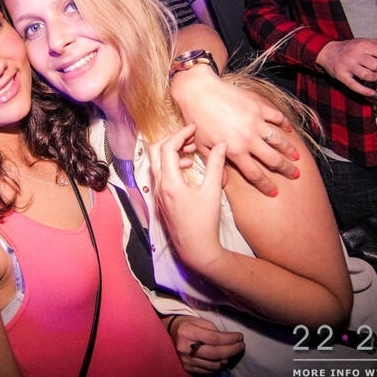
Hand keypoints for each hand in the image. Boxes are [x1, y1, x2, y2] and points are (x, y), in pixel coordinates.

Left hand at [149, 124, 226, 268]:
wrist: (195, 249)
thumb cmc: (204, 222)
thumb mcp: (213, 191)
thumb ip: (216, 165)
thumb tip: (221, 145)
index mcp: (169, 182)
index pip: (168, 147)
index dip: (180, 134)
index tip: (193, 128)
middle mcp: (159, 186)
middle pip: (156, 151)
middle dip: (171, 139)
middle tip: (189, 136)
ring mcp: (158, 193)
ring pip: (157, 162)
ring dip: (171, 151)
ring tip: (191, 149)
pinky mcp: (161, 199)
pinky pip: (161, 173)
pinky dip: (171, 164)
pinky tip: (187, 166)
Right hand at [167, 315, 244, 374]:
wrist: (170, 332)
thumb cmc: (187, 324)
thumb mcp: (199, 321)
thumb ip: (213, 330)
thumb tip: (228, 341)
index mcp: (188, 332)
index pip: (214, 338)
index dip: (230, 339)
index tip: (240, 337)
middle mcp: (185, 347)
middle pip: (215, 353)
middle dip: (232, 350)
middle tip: (241, 346)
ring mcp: (186, 360)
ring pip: (213, 364)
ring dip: (226, 359)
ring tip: (231, 352)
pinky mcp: (187, 368)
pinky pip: (208, 371)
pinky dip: (217, 366)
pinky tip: (221, 359)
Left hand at [170, 66, 299, 196]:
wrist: (198, 92)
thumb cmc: (197, 119)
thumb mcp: (202, 146)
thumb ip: (215, 165)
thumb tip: (223, 184)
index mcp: (235, 151)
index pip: (255, 174)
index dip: (266, 185)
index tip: (274, 191)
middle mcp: (249, 139)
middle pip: (273, 160)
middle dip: (286, 170)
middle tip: (295, 175)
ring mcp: (256, 122)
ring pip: (279, 140)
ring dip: (290, 149)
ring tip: (297, 157)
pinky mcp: (258, 106)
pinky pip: (276, 117)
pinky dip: (285, 124)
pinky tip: (288, 129)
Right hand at [315, 38, 376, 96]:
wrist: (327, 52)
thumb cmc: (348, 47)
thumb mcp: (363, 41)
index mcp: (363, 45)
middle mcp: (355, 55)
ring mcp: (348, 66)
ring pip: (368, 76)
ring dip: (374, 78)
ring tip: (372, 76)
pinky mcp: (342, 76)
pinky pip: (355, 86)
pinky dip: (365, 91)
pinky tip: (372, 92)